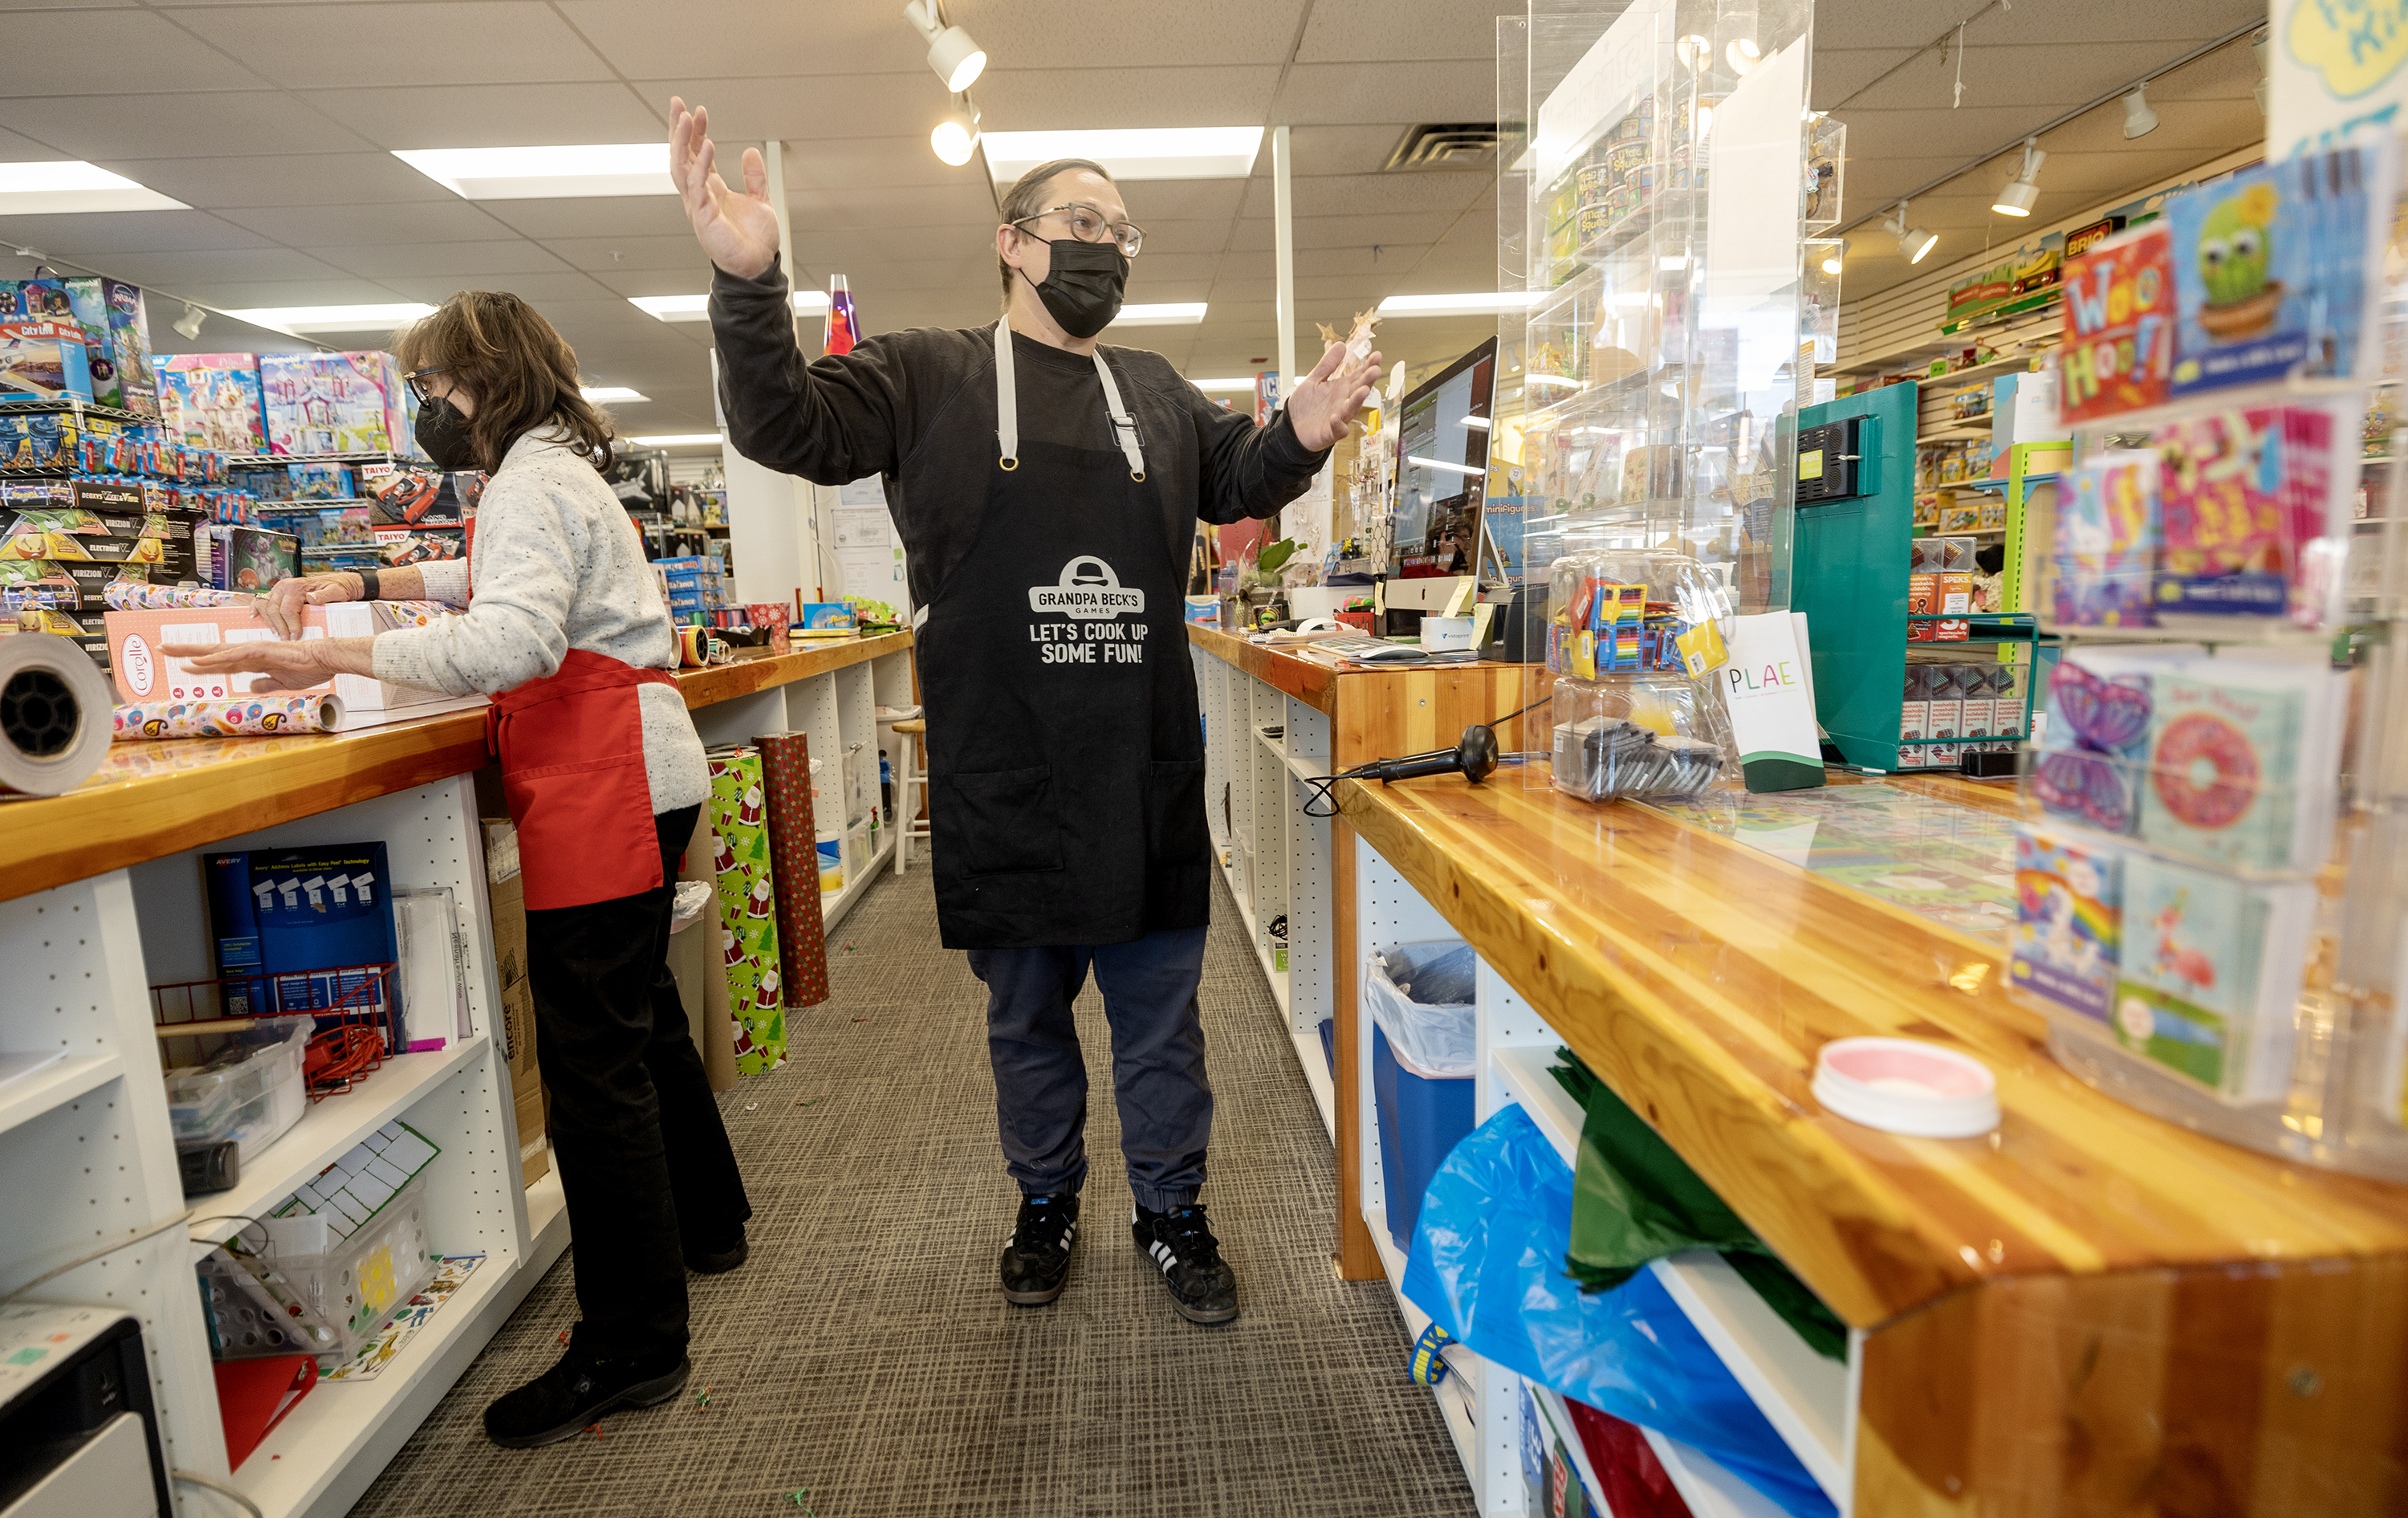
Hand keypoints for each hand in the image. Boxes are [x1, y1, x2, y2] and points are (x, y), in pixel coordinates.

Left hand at [158, 639, 329, 692]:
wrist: (325, 659)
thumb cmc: (309, 668)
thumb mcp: (282, 682)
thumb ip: (264, 683)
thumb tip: (249, 687)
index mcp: (253, 660)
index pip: (221, 662)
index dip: (201, 664)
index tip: (182, 665)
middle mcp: (248, 653)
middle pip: (210, 652)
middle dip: (185, 650)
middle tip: (162, 648)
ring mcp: (252, 650)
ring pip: (215, 651)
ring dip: (191, 652)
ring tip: (169, 650)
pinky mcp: (259, 652)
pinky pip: (230, 656)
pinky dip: (212, 660)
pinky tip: (196, 662)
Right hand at [257, 572, 361, 639]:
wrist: (333, 582)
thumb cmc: (335, 589)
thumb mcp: (336, 591)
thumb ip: (325, 595)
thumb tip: (311, 598)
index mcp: (296, 587)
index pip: (288, 610)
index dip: (290, 625)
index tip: (295, 637)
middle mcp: (283, 586)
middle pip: (274, 609)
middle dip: (279, 627)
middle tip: (286, 640)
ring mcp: (277, 589)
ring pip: (264, 605)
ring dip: (268, 621)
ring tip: (276, 634)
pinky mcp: (274, 593)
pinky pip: (260, 600)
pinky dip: (255, 608)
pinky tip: (254, 618)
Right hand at [670, 96, 781, 280]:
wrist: (758, 266)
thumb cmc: (755, 241)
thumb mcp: (760, 200)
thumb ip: (754, 177)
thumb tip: (750, 152)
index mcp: (710, 189)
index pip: (696, 154)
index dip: (695, 132)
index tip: (697, 110)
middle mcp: (699, 195)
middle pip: (681, 156)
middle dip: (677, 129)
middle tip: (677, 104)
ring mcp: (698, 205)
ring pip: (681, 168)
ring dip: (681, 142)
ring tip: (684, 118)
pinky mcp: (703, 217)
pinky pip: (697, 187)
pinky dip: (701, 165)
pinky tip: (707, 145)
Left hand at [1285, 340, 1382, 451]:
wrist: (1291, 427)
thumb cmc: (1304, 406)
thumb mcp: (1314, 380)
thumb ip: (1327, 364)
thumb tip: (1341, 345)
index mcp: (1341, 389)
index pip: (1359, 375)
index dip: (1368, 366)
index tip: (1376, 355)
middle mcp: (1343, 402)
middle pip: (1359, 390)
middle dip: (1368, 380)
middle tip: (1375, 370)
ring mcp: (1339, 417)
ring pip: (1352, 409)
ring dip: (1358, 400)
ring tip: (1364, 390)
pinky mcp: (1330, 432)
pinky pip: (1338, 430)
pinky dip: (1338, 424)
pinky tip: (1335, 417)